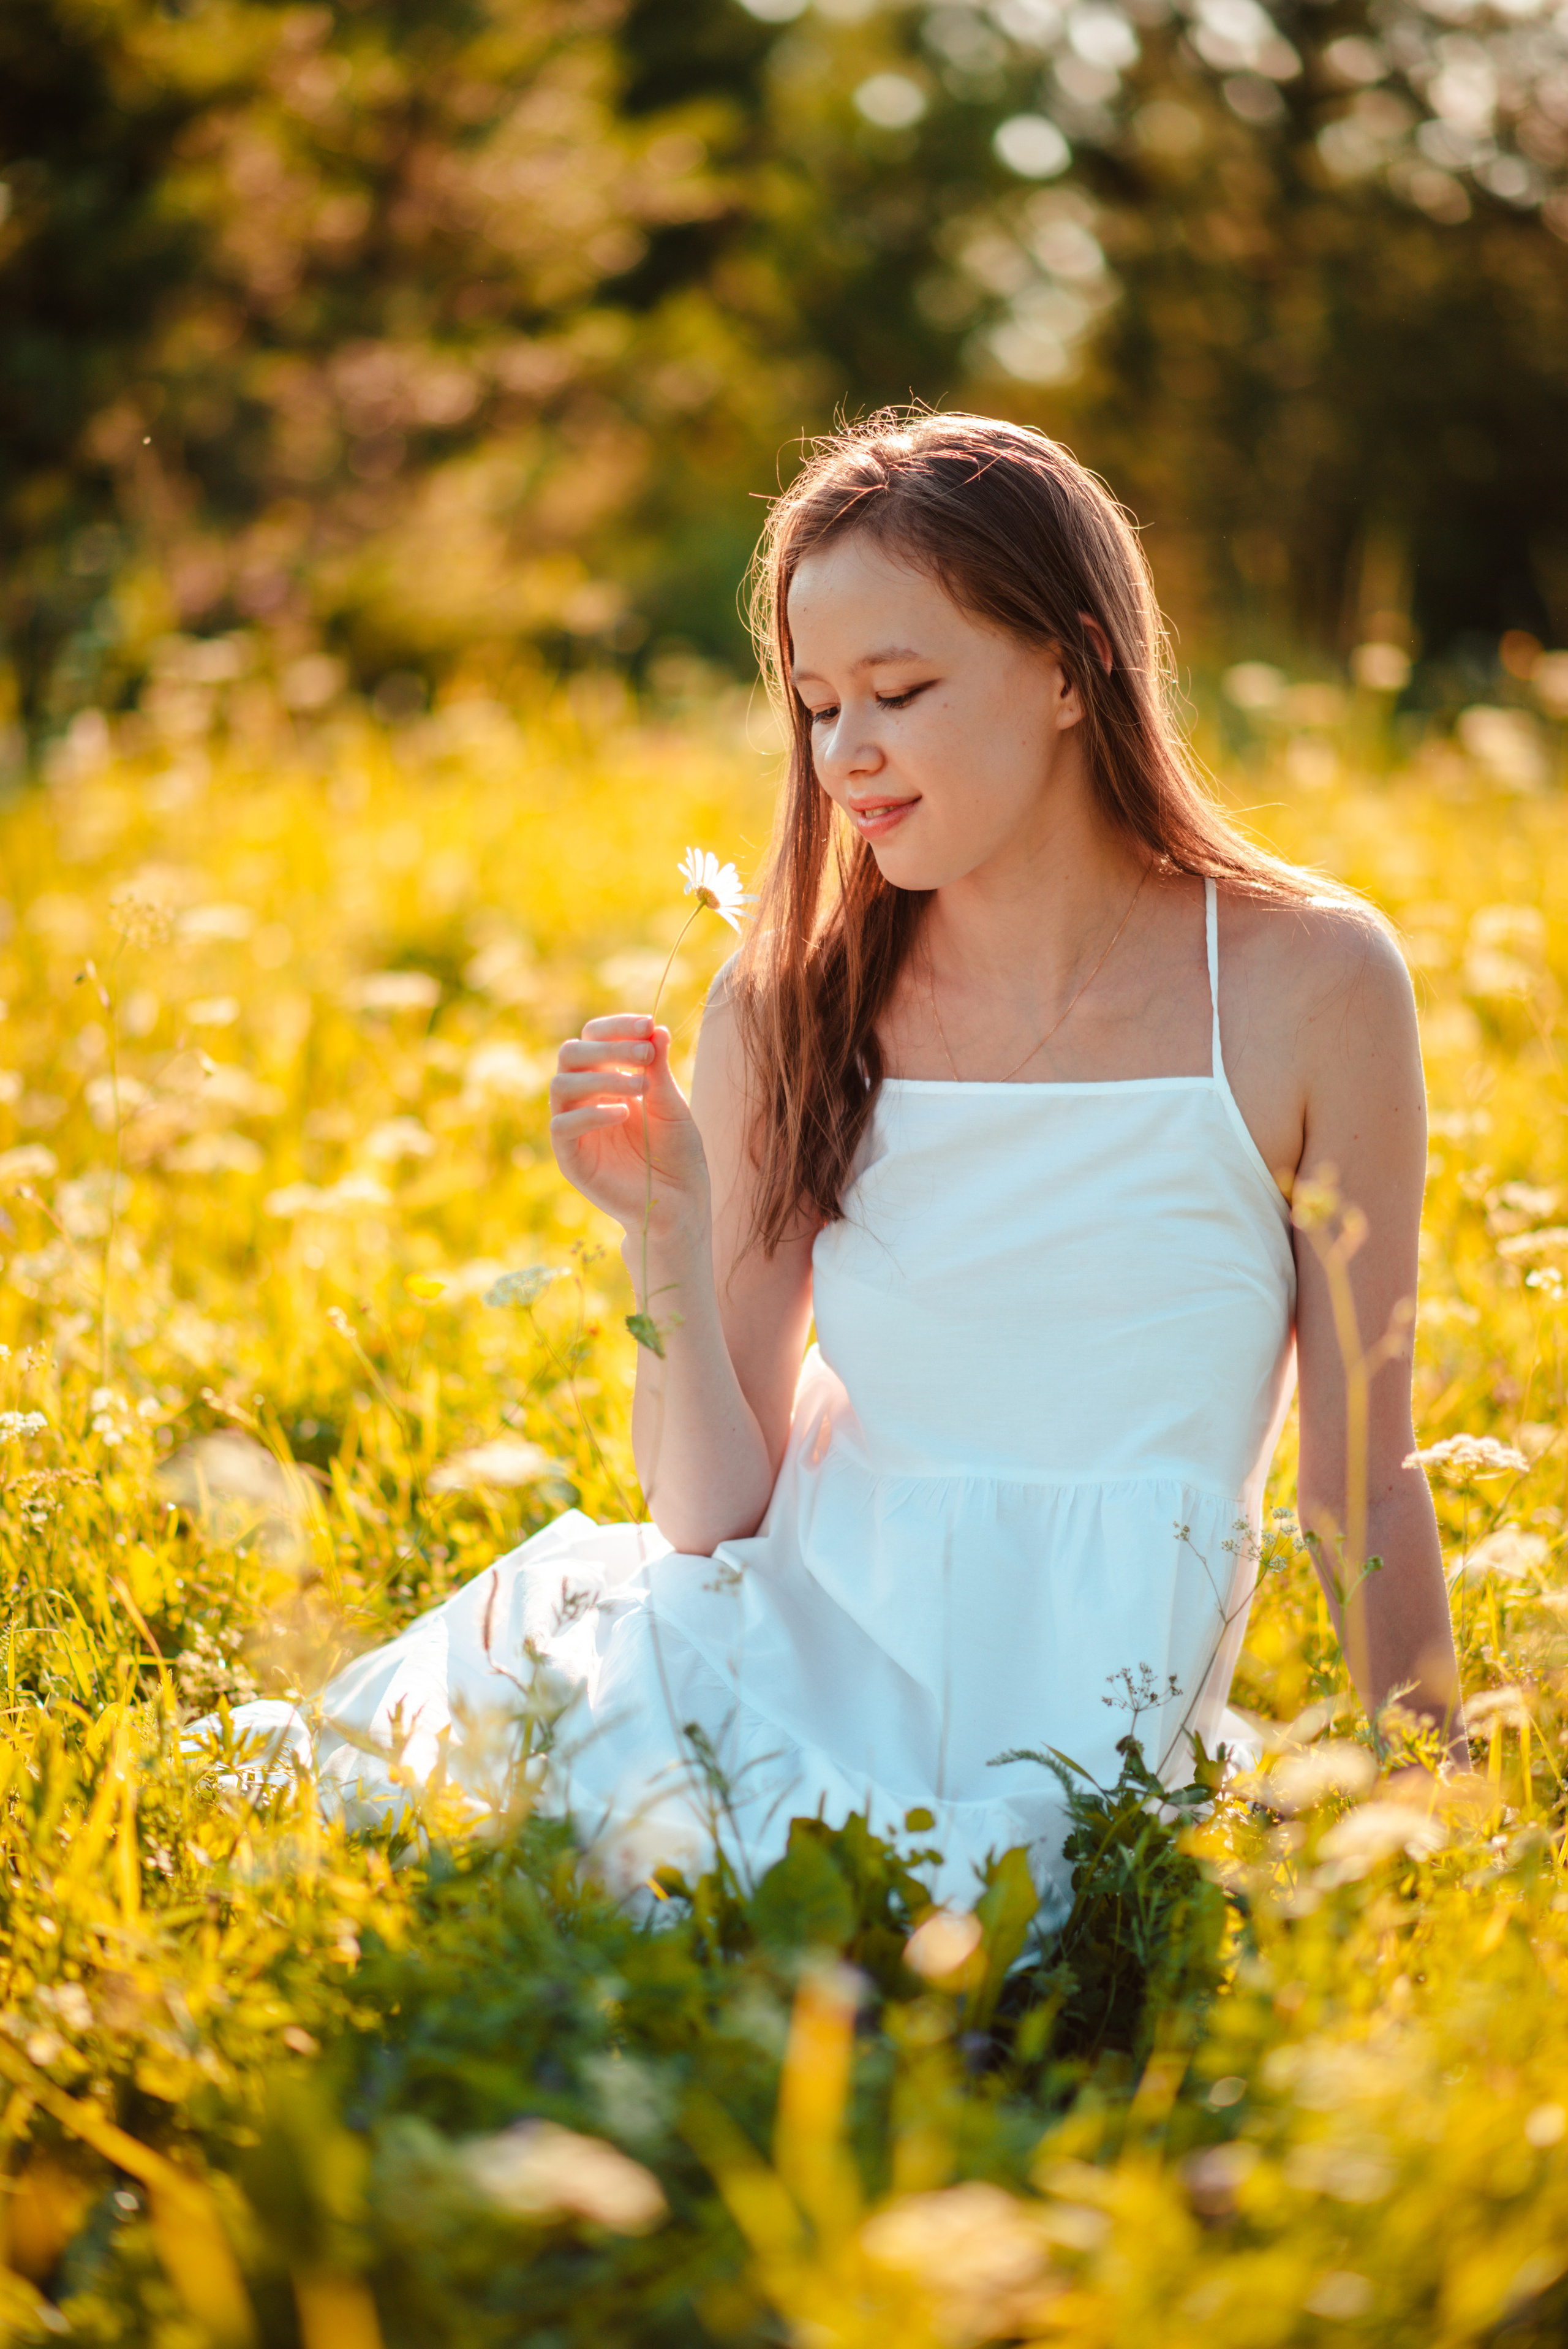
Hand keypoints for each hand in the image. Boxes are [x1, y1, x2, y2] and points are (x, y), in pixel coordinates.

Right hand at [549, 1014, 709, 1247]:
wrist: (679, 1204)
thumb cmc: (678, 1154)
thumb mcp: (671, 1105)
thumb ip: (658, 1068)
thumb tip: (655, 1028)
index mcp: (607, 1080)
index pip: (594, 1039)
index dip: (617, 1027)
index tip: (648, 1025)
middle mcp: (585, 1100)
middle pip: (570, 1054)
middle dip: (607, 1048)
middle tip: (645, 1054)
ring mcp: (575, 1129)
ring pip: (561, 1085)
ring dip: (601, 1077)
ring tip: (641, 1087)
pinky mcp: (570, 1158)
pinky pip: (562, 1127)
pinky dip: (590, 1114)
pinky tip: (623, 1114)